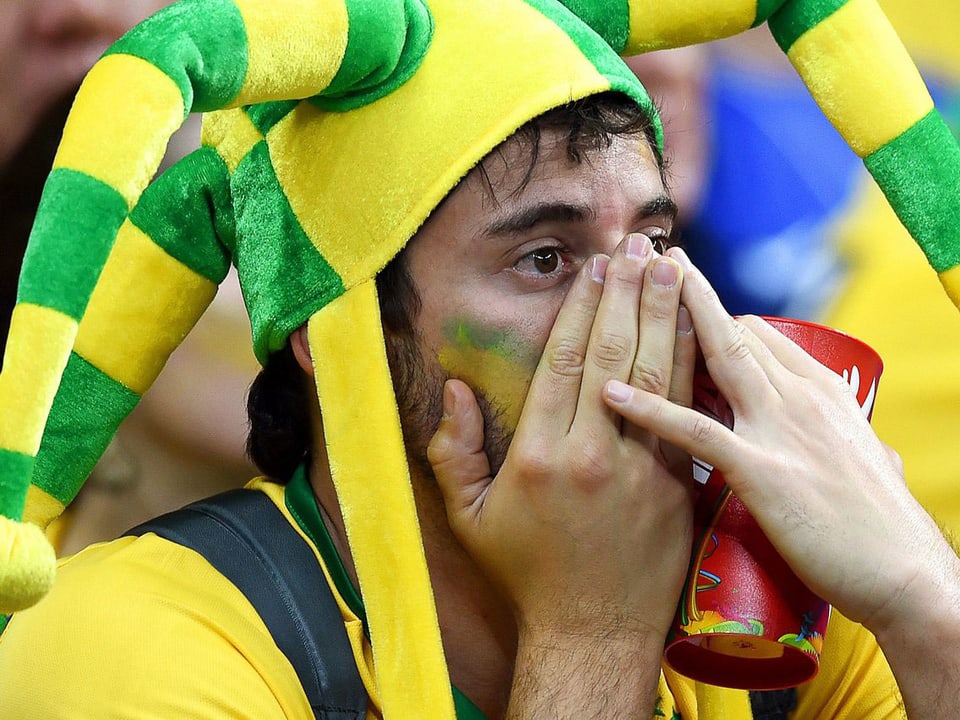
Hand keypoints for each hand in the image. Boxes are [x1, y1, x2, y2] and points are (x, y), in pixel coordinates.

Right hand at [428, 234, 696, 716]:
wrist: (593, 629)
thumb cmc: (527, 570)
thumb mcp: (469, 517)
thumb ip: (453, 451)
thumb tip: (454, 388)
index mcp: (537, 455)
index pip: (562, 361)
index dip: (580, 306)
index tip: (594, 266)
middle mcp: (590, 453)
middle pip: (611, 355)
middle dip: (626, 293)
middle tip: (638, 244)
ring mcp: (639, 469)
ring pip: (656, 374)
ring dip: (665, 314)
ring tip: (673, 265)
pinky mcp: (676, 484)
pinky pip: (687, 411)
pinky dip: (693, 363)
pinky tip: (701, 326)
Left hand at [602, 248, 959, 634]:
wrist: (907, 577)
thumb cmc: (884, 528)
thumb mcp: (868, 462)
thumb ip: (849, 440)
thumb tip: (862, 440)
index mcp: (825, 392)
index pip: (761, 334)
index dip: (714, 315)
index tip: (678, 297)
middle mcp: (802, 397)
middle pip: (735, 330)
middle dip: (690, 290)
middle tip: (651, 258)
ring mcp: (782, 429)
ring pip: (718, 356)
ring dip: (668, 317)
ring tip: (627, 288)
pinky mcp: (762, 470)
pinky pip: (696, 431)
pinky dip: (650, 409)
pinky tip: (611, 391)